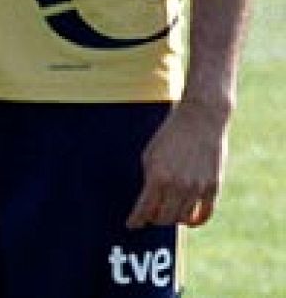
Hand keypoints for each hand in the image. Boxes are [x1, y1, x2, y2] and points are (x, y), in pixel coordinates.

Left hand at [126, 99, 229, 228]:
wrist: (200, 121)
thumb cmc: (170, 136)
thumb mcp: (150, 155)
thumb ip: (149, 179)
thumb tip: (148, 202)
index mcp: (158, 177)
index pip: (144, 209)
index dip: (136, 220)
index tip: (131, 224)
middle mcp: (178, 186)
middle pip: (164, 218)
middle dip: (154, 219)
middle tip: (149, 217)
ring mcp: (198, 188)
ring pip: (183, 218)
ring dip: (173, 219)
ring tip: (166, 214)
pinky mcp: (213, 187)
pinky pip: (205, 214)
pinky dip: (195, 221)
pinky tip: (187, 219)